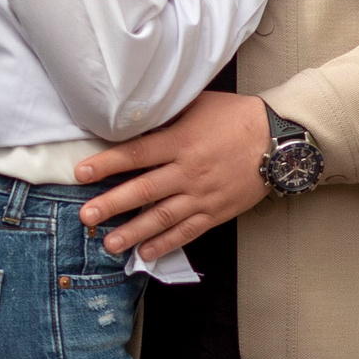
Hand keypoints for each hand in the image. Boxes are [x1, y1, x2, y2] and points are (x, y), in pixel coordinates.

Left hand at [73, 91, 274, 260]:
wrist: (277, 140)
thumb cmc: (233, 117)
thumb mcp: (197, 105)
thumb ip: (166, 116)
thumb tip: (133, 119)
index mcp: (181, 140)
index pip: (136, 154)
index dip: (107, 163)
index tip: (81, 172)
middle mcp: (188, 171)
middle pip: (144, 190)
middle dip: (112, 204)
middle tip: (87, 216)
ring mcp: (202, 195)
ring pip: (163, 217)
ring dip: (134, 232)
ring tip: (109, 244)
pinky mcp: (216, 212)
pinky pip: (187, 231)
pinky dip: (165, 243)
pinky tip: (145, 253)